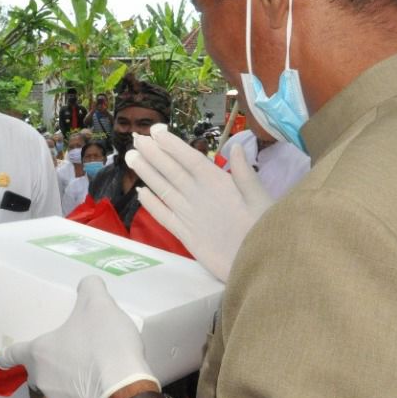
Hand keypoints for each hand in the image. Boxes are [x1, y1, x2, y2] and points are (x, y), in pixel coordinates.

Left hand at [0, 275, 157, 397]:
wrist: (125, 389)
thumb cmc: (104, 342)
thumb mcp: (98, 304)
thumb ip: (90, 289)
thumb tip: (88, 284)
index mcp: (39, 353)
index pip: (13, 354)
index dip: (6, 355)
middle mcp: (43, 380)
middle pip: (41, 371)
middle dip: (53, 365)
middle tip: (75, 353)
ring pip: (61, 389)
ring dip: (72, 381)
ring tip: (96, 369)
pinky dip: (88, 396)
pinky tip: (107, 386)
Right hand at [127, 124, 272, 281]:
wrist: (259, 266)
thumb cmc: (264, 232)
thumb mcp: (259, 201)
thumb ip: (245, 176)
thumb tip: (237, 147)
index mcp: (218, 184)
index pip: (190, 160)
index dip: (173, 145)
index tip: (156, 131)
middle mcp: (200, 196)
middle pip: (172, 171)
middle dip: (154, 154)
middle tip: (136, 138)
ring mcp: (191, 215)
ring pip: (165, 190)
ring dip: (148, 174)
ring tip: (132, 157)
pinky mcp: (186, 236)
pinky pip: (165, 217)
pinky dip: (153, 207)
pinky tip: (142, 194)